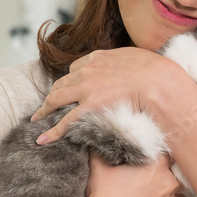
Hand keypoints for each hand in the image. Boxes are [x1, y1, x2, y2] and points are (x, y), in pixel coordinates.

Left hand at [30, 47, 188, 144]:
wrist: (160, 82)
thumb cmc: (157, 71)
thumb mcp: (137, 57)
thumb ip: (126, 62)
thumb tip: (132, 67)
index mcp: (99, 58)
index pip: (77, 68)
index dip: (72, 79)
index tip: (70, 87)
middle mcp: (88, 71)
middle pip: (62, 82)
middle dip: (52, 94)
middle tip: (47, 104)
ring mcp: (86, 88)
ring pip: (56, 98)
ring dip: (45, 109)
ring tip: (37, 119)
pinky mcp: (89, 107)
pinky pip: (65, 121)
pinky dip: (52, 131)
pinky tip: (42, 139)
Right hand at [80, 151, 184, 196]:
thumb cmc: (104, 196)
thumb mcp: (99, 167)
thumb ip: (101, 151)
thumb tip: (98, 144)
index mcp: (156, 166)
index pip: (167, 153)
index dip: (159, 155)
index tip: (151, 158)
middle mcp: (168, 183)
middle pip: (175, 172)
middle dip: (165, 173)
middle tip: (150, 175)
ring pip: (178, 192)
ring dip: (168, 191)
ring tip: (154, 192)